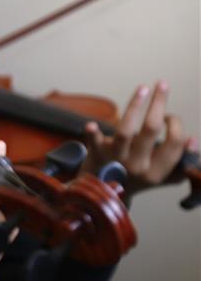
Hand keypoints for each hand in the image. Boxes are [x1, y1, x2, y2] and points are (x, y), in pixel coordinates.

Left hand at [83, 81, 194, 196]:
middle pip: (151, 129)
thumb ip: (180, 162)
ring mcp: (115, 159)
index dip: (176, 126)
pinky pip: (94, 143)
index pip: (174, 143)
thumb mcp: (160, 176)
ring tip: (143, 88)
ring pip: (126, 130)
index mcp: (156, 172)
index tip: (171, 117)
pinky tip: (90, 125)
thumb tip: (193, 140)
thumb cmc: (133, 178)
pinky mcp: (96, 153)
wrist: (101, 195)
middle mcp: (137, 166)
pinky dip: (92, 134)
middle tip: (162, 84)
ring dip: (135, 105)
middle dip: (159, 104)